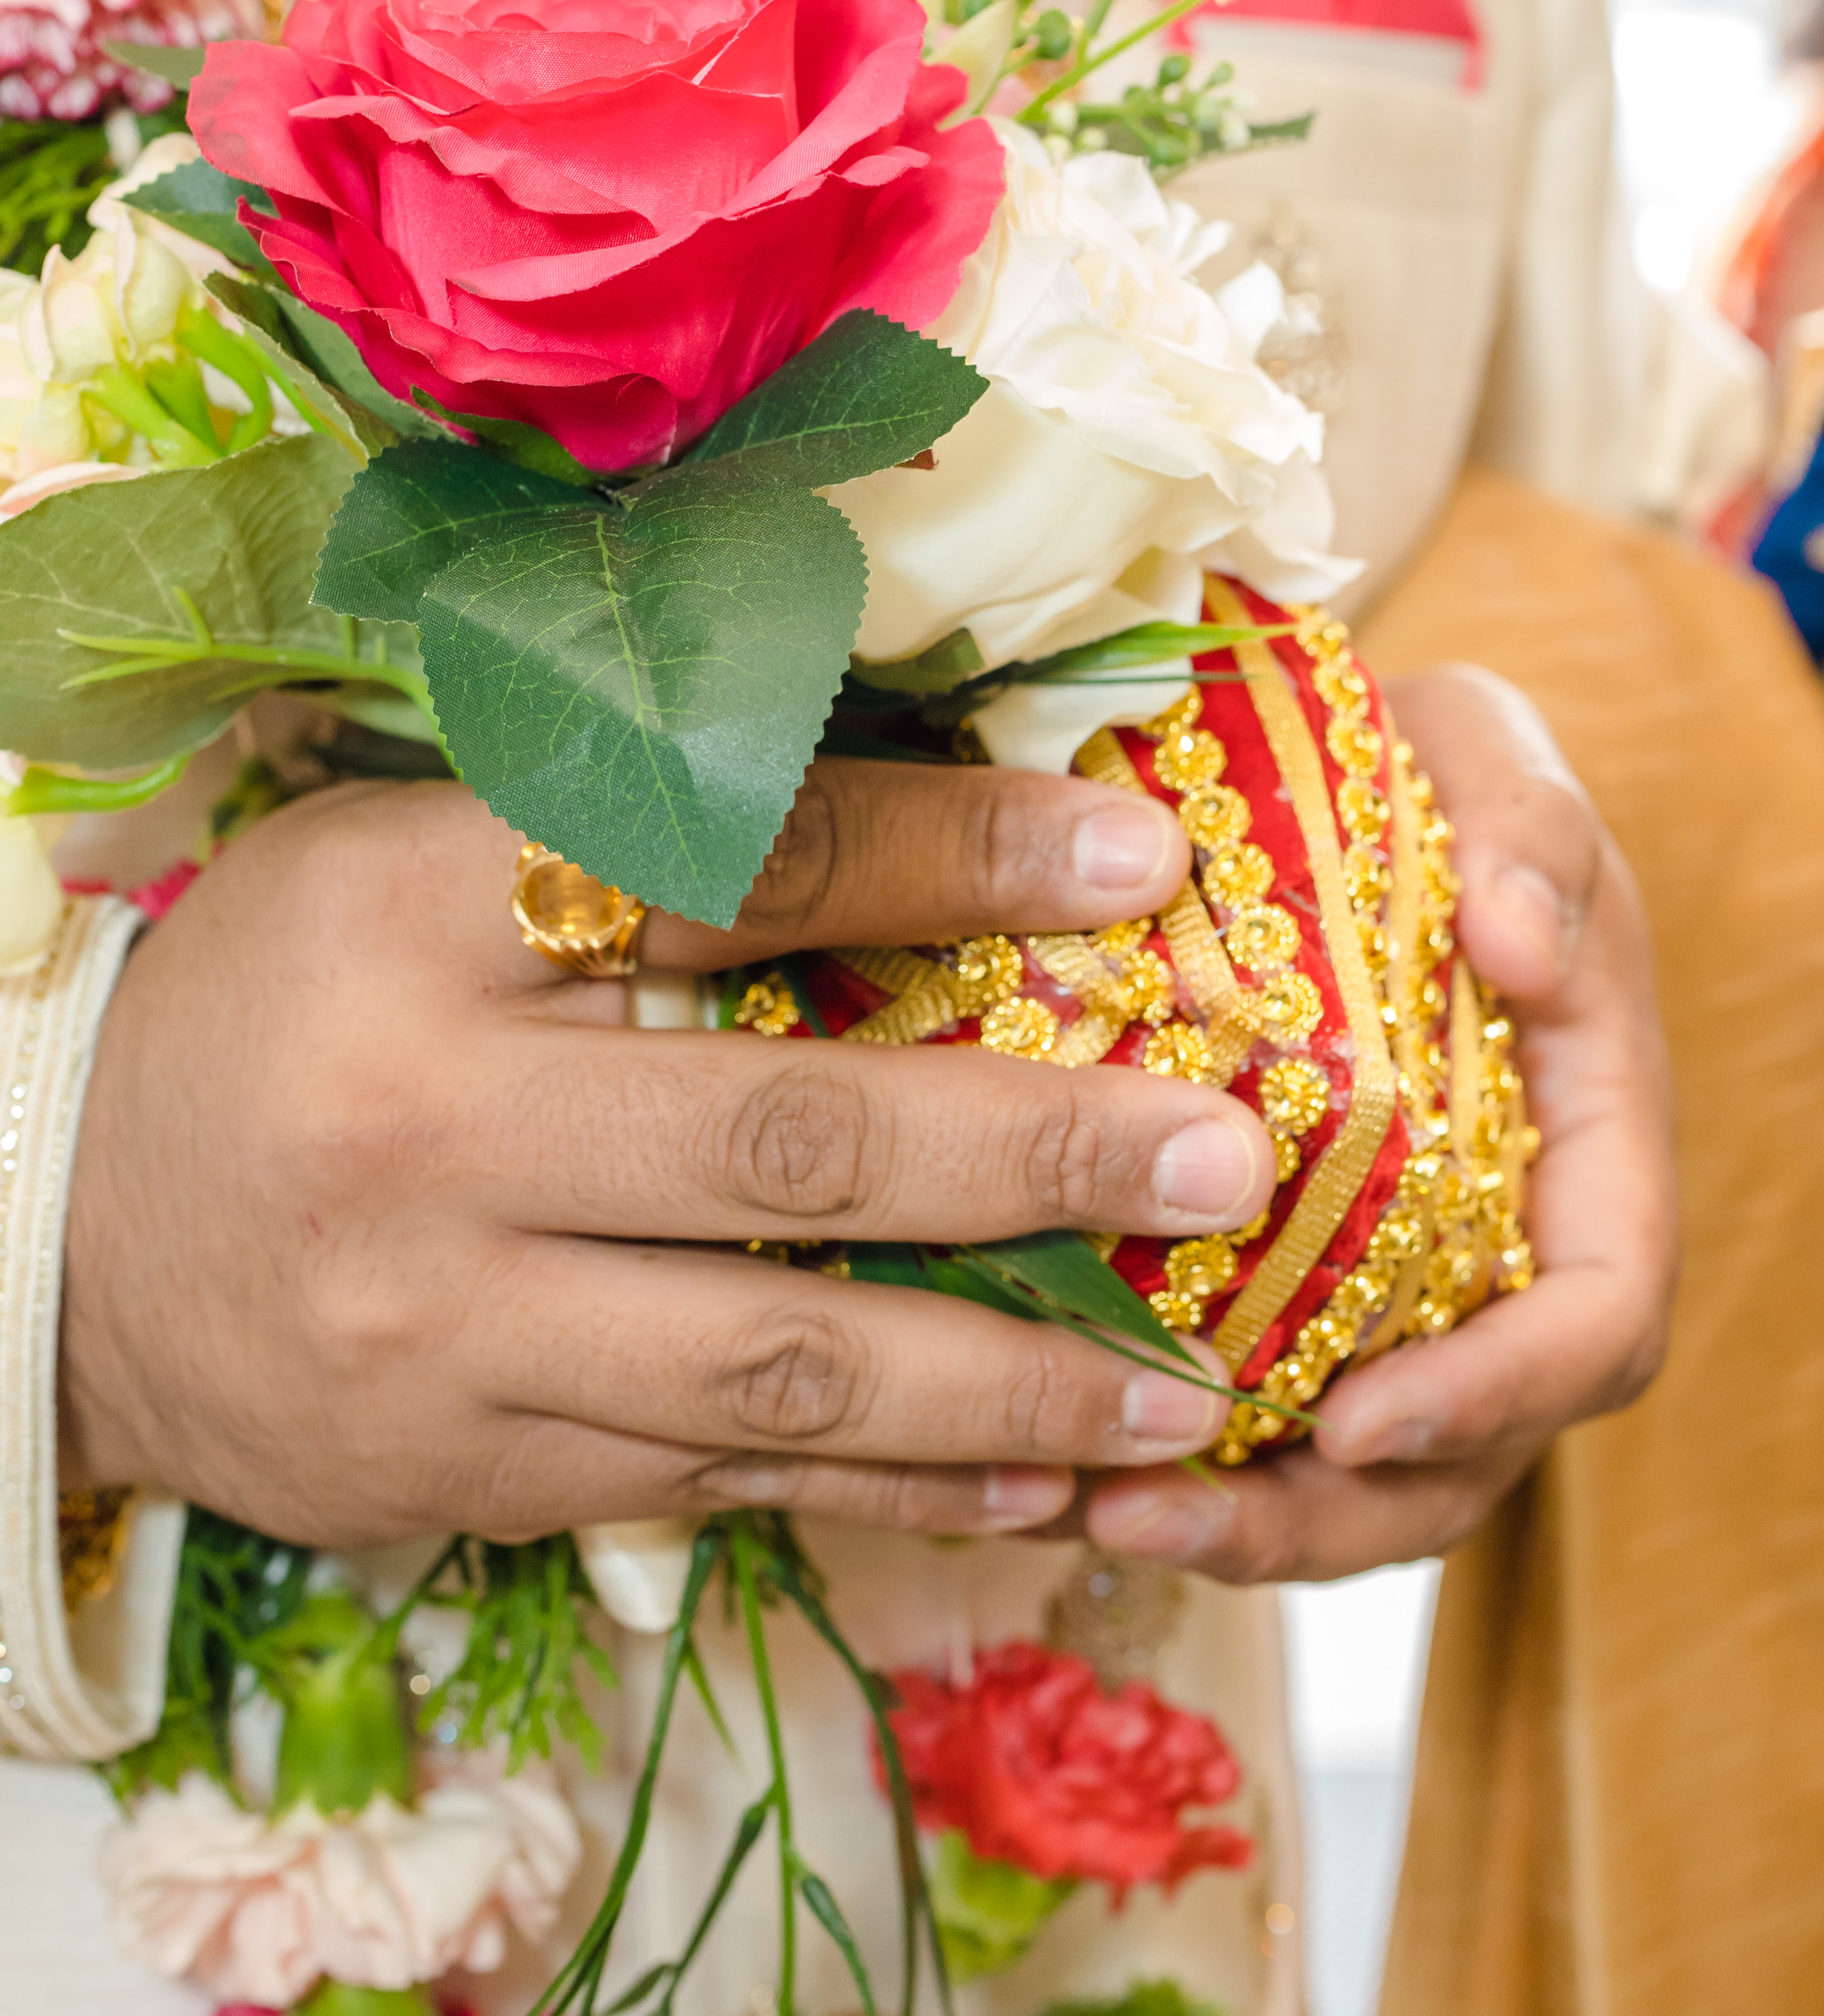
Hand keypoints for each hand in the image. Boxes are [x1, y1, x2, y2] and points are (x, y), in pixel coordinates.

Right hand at [61, 765, 1266, 1547]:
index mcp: (418, 912)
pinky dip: (890, 1486)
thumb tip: (943, 820)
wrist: (65, 1240)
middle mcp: (430, 1125)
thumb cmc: (291, 997)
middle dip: (1030, 1155)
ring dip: (1004, 1373)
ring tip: (1182, 1375)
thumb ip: (640, 842)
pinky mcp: (464, 1468)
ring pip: (773, 1361)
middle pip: (781, 1140)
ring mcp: (446, 1326)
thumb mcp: (411, 857)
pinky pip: (714, 1482)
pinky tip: (1035, 1480)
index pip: (723, 869)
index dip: (944, 860)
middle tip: (1224, 1155)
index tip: (1135, 864)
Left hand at [1080, 663, 1676, 1580]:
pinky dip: (1181, 1451)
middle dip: (1334, 1512)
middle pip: (1472, 1443)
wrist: (1335, 774)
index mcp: (1591, 1139)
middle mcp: (1508, 1234)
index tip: (1361, 1419)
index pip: (1596, 1312)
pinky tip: (1052, 1458)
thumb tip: (1525, 949)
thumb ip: (1531, 829)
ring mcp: (1407, 1272)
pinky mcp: (1302, 1275)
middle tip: (1169, 1514)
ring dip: (1244, 1518)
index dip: (1499, 1389)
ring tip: (1092, 1514)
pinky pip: (1269, 1404)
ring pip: (1365, 1466)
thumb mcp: (1489, 753)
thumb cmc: (1427, 766)